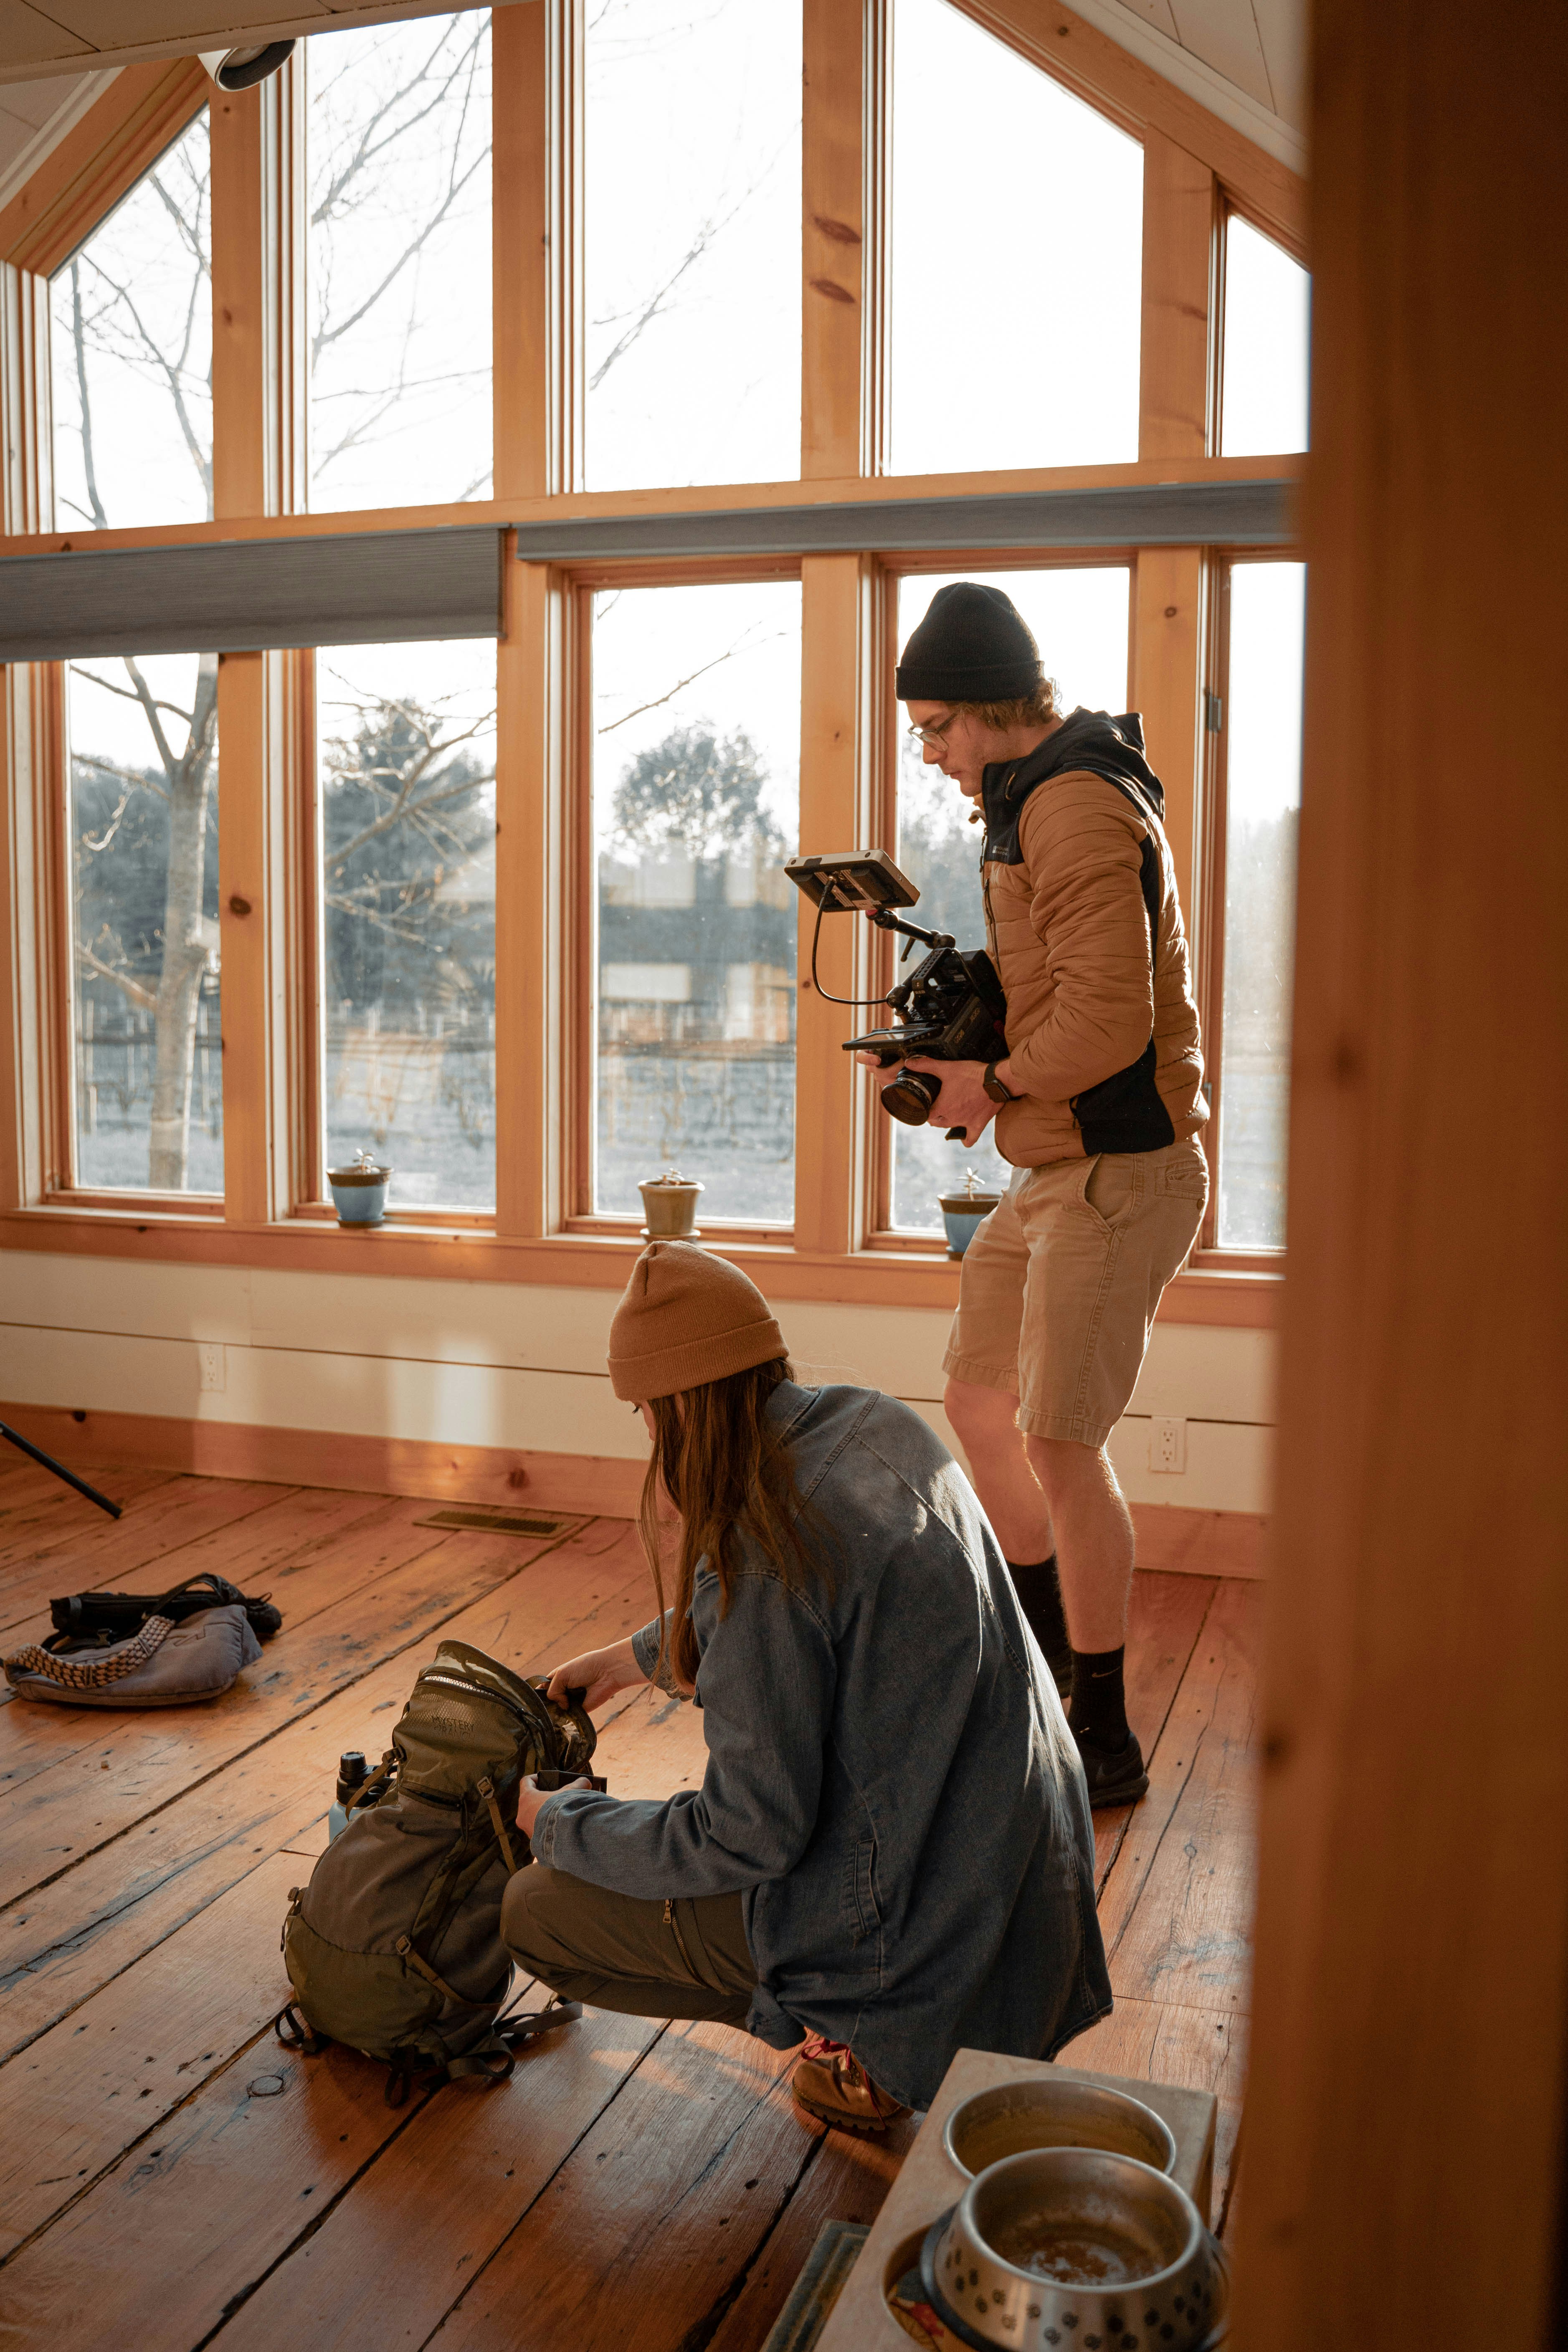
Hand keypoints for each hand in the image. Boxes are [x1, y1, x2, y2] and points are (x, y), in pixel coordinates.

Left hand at [517, 1772, 591, 1841]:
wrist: (562, 1836)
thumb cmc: (561, 1810)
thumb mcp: (570, 1792)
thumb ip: (578, 1784)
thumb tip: (585, 1781)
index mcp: (527, 1797)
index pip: (525, 1782)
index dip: (534, 1778)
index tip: (543, 1779)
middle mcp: (522, 1813)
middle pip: (529, 1801)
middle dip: (541, 1799)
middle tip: (553, 1798)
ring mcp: (526, 1828)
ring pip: (532, 1818)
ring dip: (543, 1815)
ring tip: (558, 1815)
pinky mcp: (533, 1841)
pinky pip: (538, 1832)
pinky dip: (547, 1829)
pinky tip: (559, 1828)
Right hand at [546, 1635, 645, 1713]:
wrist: (607, 1672)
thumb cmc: (585, 1667)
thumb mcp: (561, 1674)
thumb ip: (552, 1691)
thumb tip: (561, 1706)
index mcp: (558, 1678)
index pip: (542, 1689)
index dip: (538, 1694)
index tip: (533, 1700)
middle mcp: (564, 1690)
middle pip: (549, 1701)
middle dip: (546, 1705)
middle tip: (542, 1709)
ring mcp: (571, 1701)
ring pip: (558, 1711)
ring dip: (555, 1712)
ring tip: (554, 1711)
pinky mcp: (580, 1710)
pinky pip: (569, 1717)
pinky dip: (566, 1717)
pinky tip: (564, 1715)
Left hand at [870, 1054, 998, 1147]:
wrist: (996, 1082)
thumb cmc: (972, 1075)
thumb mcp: (947, 1068)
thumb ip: (927, 1065)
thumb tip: (909, 1063)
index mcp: (942, 1107)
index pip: (925, 1114)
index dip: (923, 1108)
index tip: (924, 1102)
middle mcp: (952, 1118)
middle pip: (936, 1122)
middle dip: (933, 1116)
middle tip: (935, 1106)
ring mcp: (965, 1123)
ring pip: (950, 1129)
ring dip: (946, 1124)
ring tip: (946, 1116)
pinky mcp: (979, 1125)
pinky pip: (970, 1139)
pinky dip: (966, 1139)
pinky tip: (964, 1138)